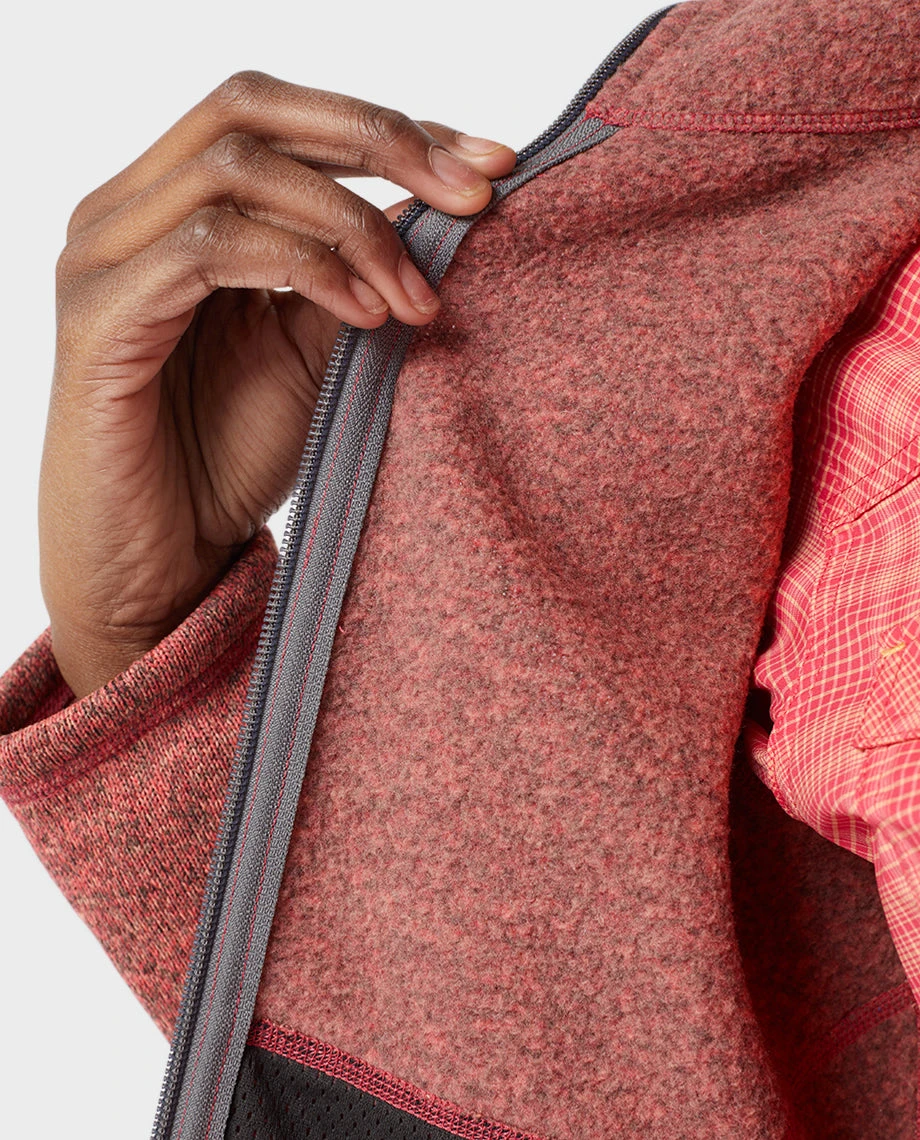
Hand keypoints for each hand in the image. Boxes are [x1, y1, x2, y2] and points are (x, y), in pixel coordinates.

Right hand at [40, 70, 516, 698]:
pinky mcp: (99, 319)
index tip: (492, 163)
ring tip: (415, 300)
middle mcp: (126, 211)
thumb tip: (443, 211)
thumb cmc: (228, 460)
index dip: (393, 126)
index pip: (282, 117)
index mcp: (173, 206)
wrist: (164, 562)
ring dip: (351, 225)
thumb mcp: (313, 350)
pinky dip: (301, 268)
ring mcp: (103, 258)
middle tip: (475, 196)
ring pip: (234, 170)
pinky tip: (364, 318)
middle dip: (381, 140)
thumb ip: (353, 272)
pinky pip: (207, 249)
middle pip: (251, 108)